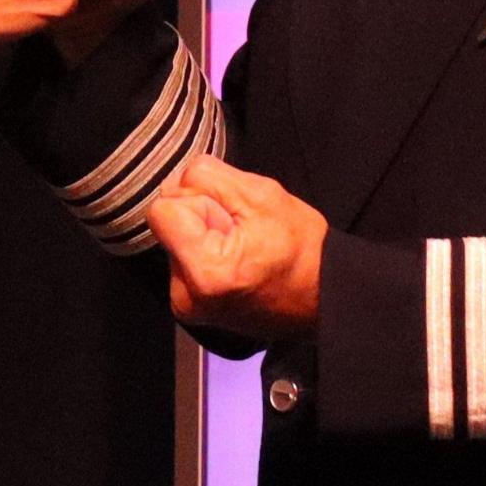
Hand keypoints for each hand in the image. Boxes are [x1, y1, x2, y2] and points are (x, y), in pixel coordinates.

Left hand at [144, 154, 327, 341]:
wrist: (323, 297)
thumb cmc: (302, 249)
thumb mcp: (262, 195)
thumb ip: (209, 178)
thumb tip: (177, 179)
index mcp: (205, 270)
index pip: (163, 210)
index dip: (198, 200)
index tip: (229, 215)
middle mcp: (187, 296)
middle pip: (166, 225)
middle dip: (199, 217)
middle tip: (239, 232)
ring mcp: (187, 306)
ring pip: (174, 241)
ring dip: (202, 235)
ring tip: (241, 248)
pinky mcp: (190, 307)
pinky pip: (183, 260)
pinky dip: (204, 253)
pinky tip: (234, 260)